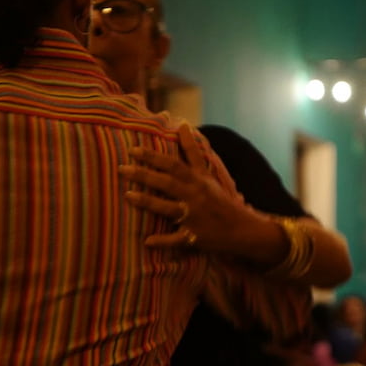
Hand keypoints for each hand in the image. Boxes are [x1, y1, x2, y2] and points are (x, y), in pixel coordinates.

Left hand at [122, 124, 272, 255]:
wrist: (242, 229)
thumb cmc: (220, 200)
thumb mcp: (208, 174)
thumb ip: (192, 151)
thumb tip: (182, 124)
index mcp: (198, 181)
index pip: (174, 165)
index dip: (154, 157)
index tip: (133, 150)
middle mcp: (195, 196)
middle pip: (167, 183)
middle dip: (144, 175)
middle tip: (122, 169)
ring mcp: (194, 218)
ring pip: (168, 208)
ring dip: (148, 202)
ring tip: (128, 195)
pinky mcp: (194, 237)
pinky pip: (177, 240)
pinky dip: (163, 241)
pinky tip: (148, 241)